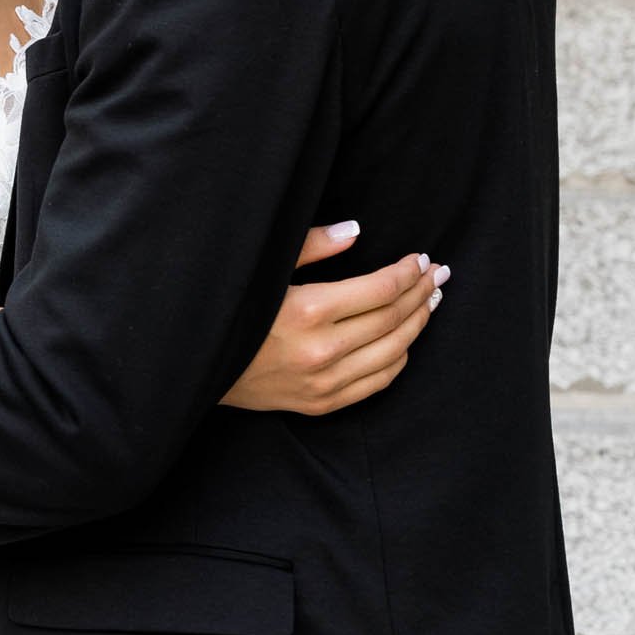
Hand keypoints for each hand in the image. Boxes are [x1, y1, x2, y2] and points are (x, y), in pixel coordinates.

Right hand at [220, 223, 447, 415]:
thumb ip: (310, 247)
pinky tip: (405, 339)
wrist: (198, 367)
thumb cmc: (228, 310)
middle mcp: (321, 350)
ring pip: (394, 352)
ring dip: (418, 324)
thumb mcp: (263, 270)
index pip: (379, 289)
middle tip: (437, 274)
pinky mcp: (322, 403)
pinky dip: (400, 357)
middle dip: (421, 292)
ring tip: (430, 302)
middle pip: (393, 318)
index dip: (406, 272)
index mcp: (307, 311)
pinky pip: (378, 382)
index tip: (420, 259)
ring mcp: (324, 382)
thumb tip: (355, 231)